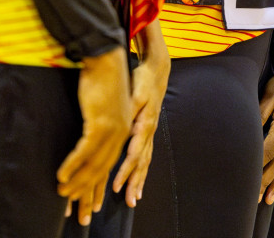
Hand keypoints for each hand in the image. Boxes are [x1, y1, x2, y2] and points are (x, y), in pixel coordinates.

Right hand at [57, 46, 131, 224]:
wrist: (106, 58)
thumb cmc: (102, 79)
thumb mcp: (102, 106)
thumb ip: (98, 123)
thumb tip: (87, 138)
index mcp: (122, 131)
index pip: (108, 165)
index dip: (97, 187)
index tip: (89, 205)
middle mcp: (120, 133)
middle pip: (102, 170)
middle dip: (88, 193)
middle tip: (76, 213)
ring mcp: (112, 129)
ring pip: (93, 164)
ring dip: (77, 182)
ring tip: (62, 195)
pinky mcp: (100, 123)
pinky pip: (84, 151)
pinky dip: (72, 165)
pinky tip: (61, 177)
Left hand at [113, 24, 169, 207]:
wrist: (157, 72)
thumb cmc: (143, 80)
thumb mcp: (135, 92)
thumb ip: (129, 109)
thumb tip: (121, 124)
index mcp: (145, 124)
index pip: (135, 153)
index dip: (125, 170)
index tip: (116, 185)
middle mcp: (149, 132)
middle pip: (142, 162)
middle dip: (135, 181)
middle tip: (129, 200)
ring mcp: (150, 133)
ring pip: (145, 161)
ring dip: (139, 179)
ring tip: (134, 197)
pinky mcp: (147, 132)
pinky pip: (145, 156)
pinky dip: (141, 171)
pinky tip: (137, 181)